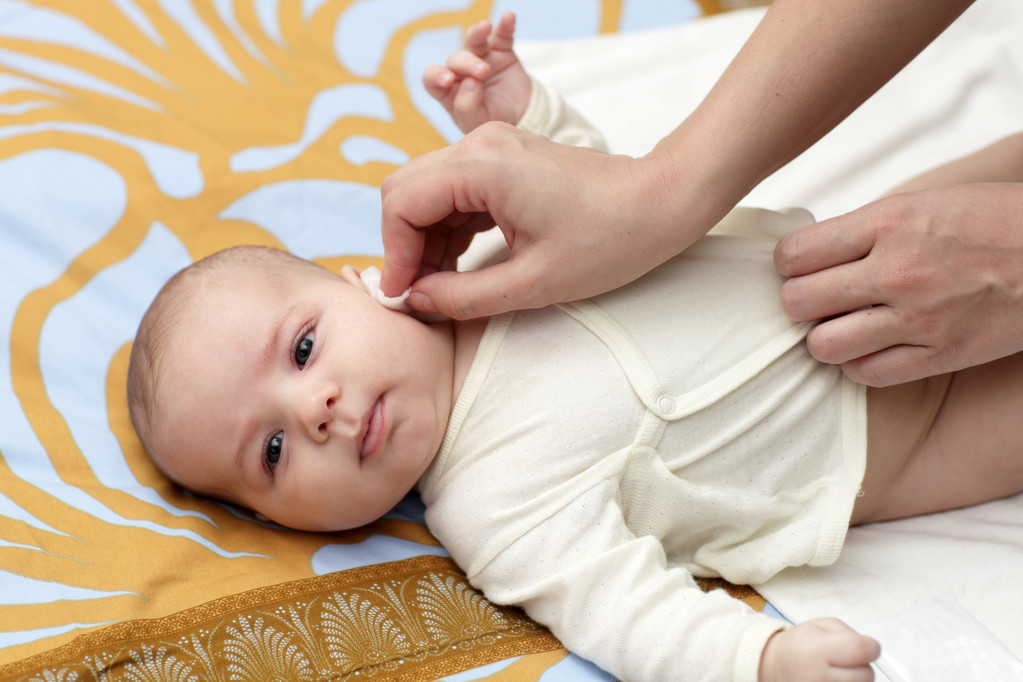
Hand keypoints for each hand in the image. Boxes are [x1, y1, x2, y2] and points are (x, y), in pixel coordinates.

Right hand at [379, 122, 699, 317]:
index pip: (403, 203)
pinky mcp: (505, 160)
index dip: (394, 255)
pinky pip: (456, 192)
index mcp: (482, 166)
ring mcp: (492, 148)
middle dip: (405, 246)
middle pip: (407, 190)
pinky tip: (460, 266)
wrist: (660, 203)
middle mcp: (480, 145)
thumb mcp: (533, 283)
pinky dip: (449, 228)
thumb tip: (416, 301)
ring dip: (426, 240)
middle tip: (418, 294)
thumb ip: (464, 296)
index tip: (404, 297)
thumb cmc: (609, 239)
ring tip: (441, 287)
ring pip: (428, 192)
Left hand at [423, 11, 531, 133]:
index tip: (448, 80)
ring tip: (485, 28)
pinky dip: (505, 25)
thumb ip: (467, 107)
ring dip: (477, 34)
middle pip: (456, 59)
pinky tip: (508, 17)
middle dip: (467, 63)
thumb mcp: (477, 123)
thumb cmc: (493, 121)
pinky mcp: (501, 51)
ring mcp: (481, 58)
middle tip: (483, 72)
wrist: (522, 118)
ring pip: (473, 41)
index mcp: (448, 91)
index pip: (432, 78)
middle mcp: (461, 72)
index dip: (436, 75)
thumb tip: (469, 82)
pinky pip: (502, 35)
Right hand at [759, 618, 879, 681]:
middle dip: (862, 666)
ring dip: (856, 680)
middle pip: (867, 675)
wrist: (776, 668)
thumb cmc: (799, 647)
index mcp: (817, 650)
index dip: (870, 647)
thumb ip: (849, 634)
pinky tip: (837, 680)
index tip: (866, 647)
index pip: (862, 650)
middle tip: (847, 662)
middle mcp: (818, 677)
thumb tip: (872, 650)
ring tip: (840, 674)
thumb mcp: (819, 626)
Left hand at [775, 184, 1022, 385]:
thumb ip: (865, 229)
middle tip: (815, 299)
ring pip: (823, 346)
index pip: (795, 255)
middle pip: (799, 302)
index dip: (787, 264)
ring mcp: (918, 318)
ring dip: (824, 338)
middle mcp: (897, 271)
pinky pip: (865, 374)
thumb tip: (808, 253)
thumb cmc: (991, 221)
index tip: (798, 267)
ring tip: (840, 326)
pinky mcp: (939, 355)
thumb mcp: (923, 203)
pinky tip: (870, 347)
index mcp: (889, 223)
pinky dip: (858, 364)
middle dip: (798, 302)